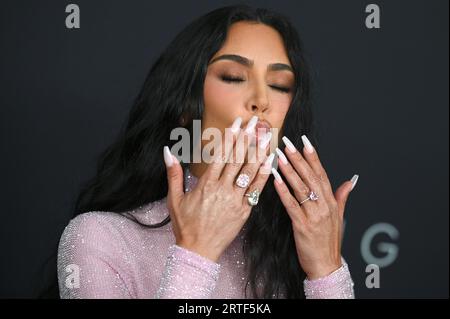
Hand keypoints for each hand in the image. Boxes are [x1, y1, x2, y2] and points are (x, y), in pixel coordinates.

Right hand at [163, 116, 273, 261]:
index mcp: (206, 184)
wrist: (198, 250)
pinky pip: (257, 190)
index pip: (220, 155)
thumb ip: (173, 174)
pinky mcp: (244, 211)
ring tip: (265, 136)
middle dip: (246, 139)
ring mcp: (235, 200)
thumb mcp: (174, 199)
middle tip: (254, 123)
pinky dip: (264, 175)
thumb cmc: (185, 225)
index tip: (237, 123)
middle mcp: (222, 189)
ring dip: (258, 152)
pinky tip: (269, 162)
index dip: (230, 137)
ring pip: (249, 172)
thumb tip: (168, 151)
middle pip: (237, 159)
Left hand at [272, 135, 357, 279]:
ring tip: (279, 155)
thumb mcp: (339, 216)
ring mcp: (314, 215)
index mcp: (331, 201)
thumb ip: (343, 196)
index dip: (313, 156)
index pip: (321, 173)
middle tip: (287, 142)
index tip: (304, 140)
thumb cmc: (329, 241)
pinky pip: (292, 205)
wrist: (327, 265)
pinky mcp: (303, 226)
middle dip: (298, 158)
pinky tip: (275, 179)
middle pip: (310, 176)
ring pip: (300, 188)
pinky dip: (283, 191)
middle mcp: (324, 205)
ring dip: (289, 170)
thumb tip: (351, 180)